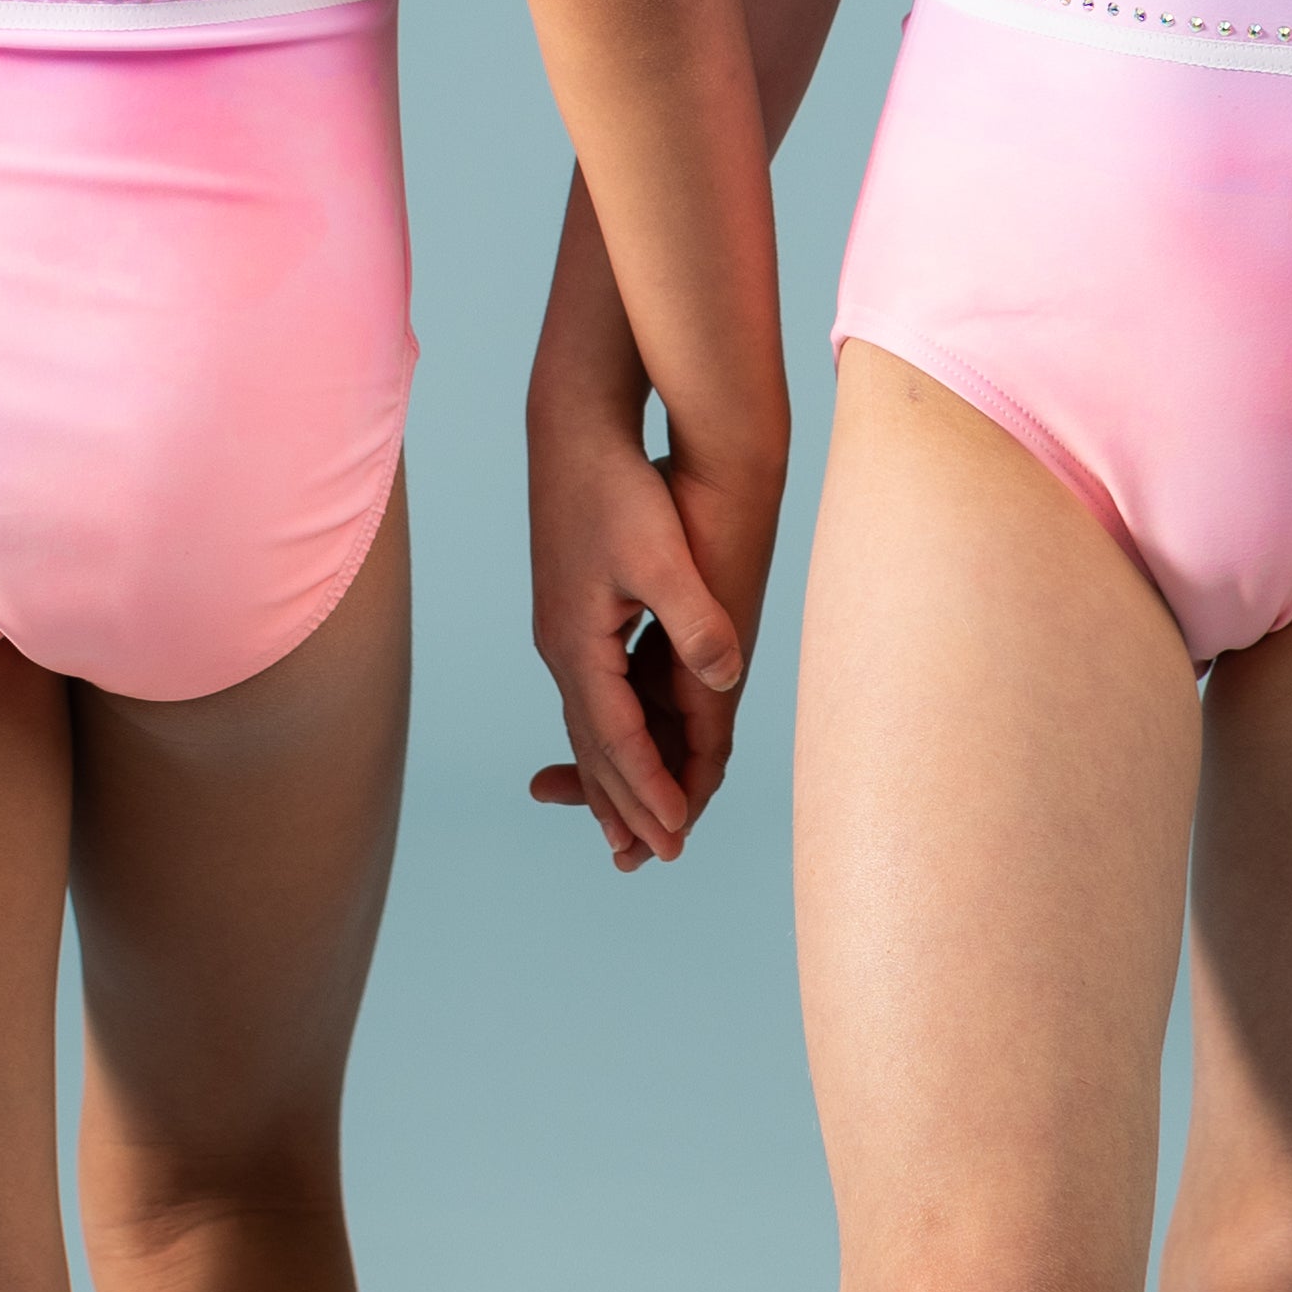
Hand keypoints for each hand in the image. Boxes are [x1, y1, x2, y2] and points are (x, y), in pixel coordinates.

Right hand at [526, 409, 767, 871]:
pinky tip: (619, 746)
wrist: (572, 430)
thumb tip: (728, 672)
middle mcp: (563, 648)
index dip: (650, 790)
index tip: (677, 838)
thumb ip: (693, 618)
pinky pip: (592, 697)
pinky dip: (606, 738)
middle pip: (595, 747)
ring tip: (625, 831)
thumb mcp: (659, 553)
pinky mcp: (572, 615)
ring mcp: (564, 634)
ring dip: (609, 780)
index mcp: (579, 644)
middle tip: (653, 861)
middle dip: (624, 805)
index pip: (618, 740)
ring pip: (589, 727)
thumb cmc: (616, 486)